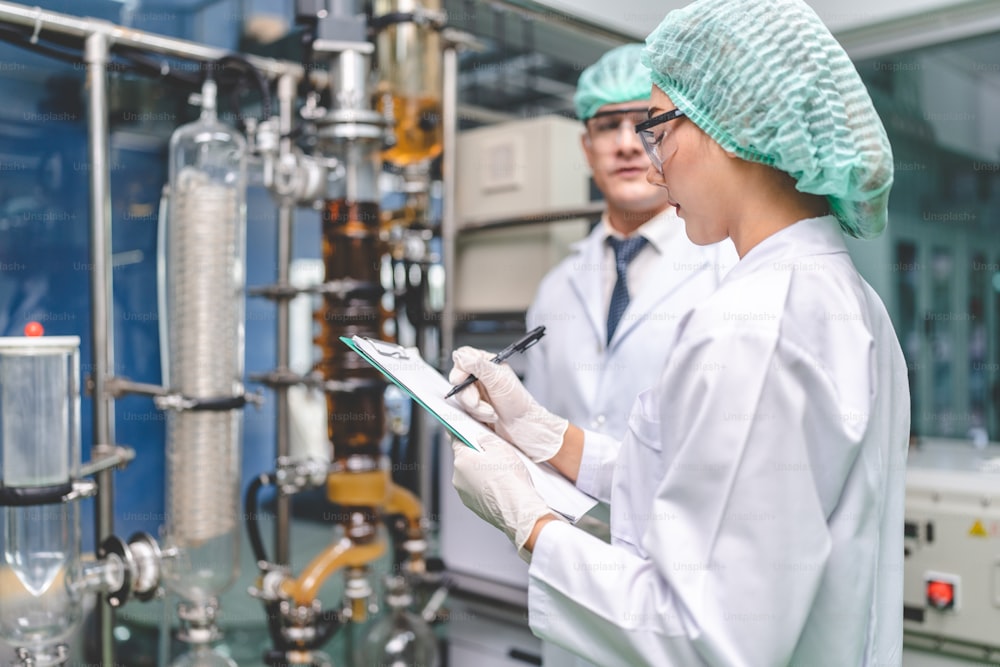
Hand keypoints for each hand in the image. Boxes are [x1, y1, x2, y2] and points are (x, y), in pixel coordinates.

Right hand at [449, 346, 568, 461]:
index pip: (464, 358)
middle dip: (468, 395)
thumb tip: (461, 356)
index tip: (462, 380)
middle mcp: (480, 378)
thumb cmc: (517, 402)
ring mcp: (476, 393)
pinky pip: (464, 410)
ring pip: (461, 397)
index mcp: (487, 365)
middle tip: (477, 401)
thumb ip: (478, 366)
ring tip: (490, 411)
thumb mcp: (499, 379)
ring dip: (475, 407)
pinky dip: (476, 414)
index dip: (460, 369)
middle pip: (458, 380)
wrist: (522, 426)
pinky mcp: (474, 408)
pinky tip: (488, 415)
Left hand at [451, 433, 559, 561]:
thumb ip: (486, 439)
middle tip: (494, 454)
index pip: (455, 441)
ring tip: (502, 473)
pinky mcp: (474, 506)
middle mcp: (458, 478)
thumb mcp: (500, 448)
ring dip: (481, 472)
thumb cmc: (509, 480)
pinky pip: (477, 490)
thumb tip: (480, 438)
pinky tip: (501, 485)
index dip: (459, 433)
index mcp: (461, 460)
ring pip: (471, 476)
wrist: (518, 510)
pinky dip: (485, 486)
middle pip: (464, 459)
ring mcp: (465, 494)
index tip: (459, 429)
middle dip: (477, 455)